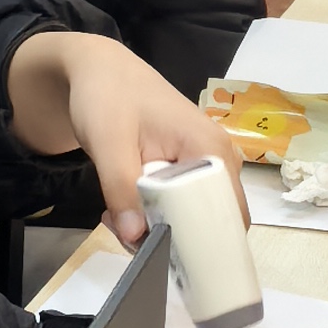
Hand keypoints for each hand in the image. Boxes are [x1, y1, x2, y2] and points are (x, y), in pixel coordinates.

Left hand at [6, 30, 234, 246]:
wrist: (99, 71)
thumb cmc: (107, 97)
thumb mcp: (109, 144)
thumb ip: (122, 190)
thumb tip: (136, 239)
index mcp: (211, 149)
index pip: (228, 214)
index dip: (202, 242)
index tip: (161, 255)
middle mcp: (218, 159)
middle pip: (211, 220)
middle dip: (172, 238)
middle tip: (127, 233)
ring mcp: (204, 164)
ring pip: (193, 216)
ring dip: (158, 228)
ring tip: (118, 217)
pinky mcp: (187, 169)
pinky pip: (181, 205)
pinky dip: (154, 215)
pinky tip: (124, 208)